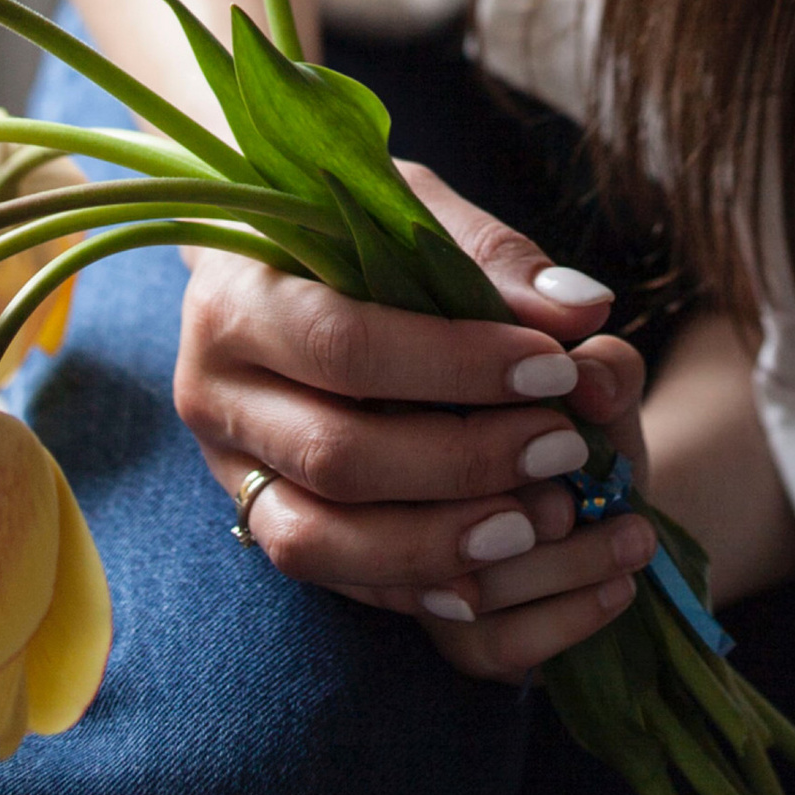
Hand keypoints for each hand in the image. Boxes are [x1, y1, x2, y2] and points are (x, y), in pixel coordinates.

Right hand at [174, 157, 655, 680]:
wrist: (267, 268)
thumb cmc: (347, 227)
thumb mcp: (411, 209)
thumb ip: (493, 258)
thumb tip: (582, 310)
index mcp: (235, 297)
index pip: (347, 346)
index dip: (455, 367)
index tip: (555, 368)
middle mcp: (212, 392)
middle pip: (335, 455)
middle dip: (462, 462)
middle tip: (563, 450)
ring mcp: (226, 469)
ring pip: (317, 540)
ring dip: (435, 543)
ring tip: (532, 525)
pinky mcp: (254, 521)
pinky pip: (328, 580)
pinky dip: (409, 584)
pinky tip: (486, 575)